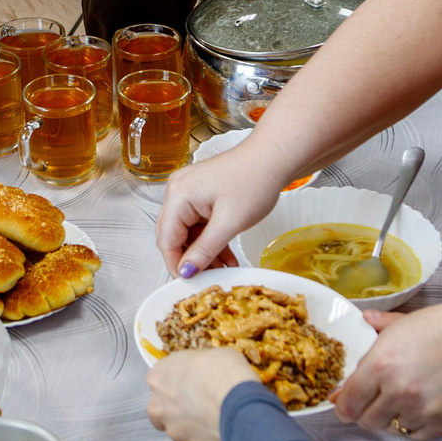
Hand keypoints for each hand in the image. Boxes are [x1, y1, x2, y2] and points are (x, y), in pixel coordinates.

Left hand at [146, 348, 260, 440]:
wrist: (237, 402)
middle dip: (177, 403)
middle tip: (199, 399)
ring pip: (174, 425)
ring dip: (187, 421)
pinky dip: (201, 433)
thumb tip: (207, 371)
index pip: (162, 375)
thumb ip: (201, 366)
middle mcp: (157, 402)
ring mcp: (170, 425)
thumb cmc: (224, 372)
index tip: (193, 378)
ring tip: (210, 414)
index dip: (179, 377)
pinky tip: (216, 425)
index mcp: (159, 374)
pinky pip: (191, 437)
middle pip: (162, 404)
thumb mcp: (213, 354)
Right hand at [155, 142, 292, 278]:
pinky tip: (226, 257)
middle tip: (206, 279)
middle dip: (190, 260)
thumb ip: (205, 249)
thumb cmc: (254, 180)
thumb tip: (187, 270)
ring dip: (204, 253)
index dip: (177, 264)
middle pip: (174, 237)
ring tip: (223, 270)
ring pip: (189, 233)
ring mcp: (190, 193)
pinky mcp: (203, 196)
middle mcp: (178, 192)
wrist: (274, 157)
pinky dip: (211, 241)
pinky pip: (200, 225)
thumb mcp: (229, 223)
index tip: (190, 283)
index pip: (166, 240)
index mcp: (178, 195)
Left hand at [330, 302, 441, 440]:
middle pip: (365, 420)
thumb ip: (381, 328)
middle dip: (368, 411)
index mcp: (380, 364)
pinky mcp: (438, 425)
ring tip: (407, 397)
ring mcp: (418, 411)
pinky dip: (415, 424)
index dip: (344, 404)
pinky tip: (423, 405)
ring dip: (393, 417)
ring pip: (390, 428)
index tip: (346, 404)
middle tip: (376, 400)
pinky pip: (414, 434)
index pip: (347, 402)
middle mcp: (395, 391)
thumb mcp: (409, 322)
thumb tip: (364, 321)